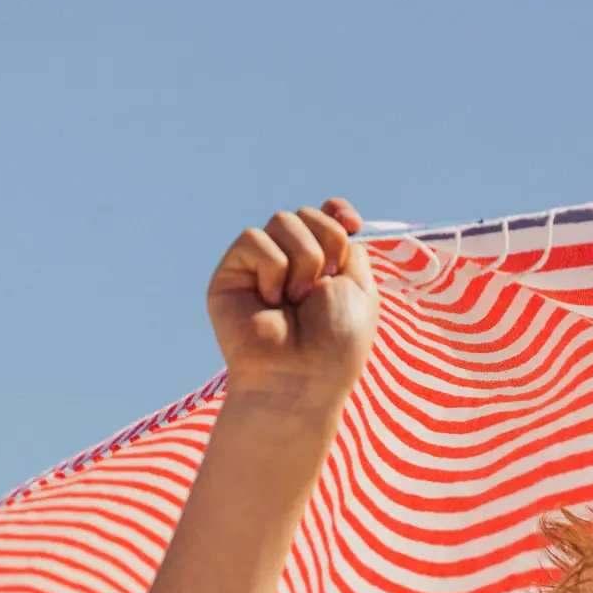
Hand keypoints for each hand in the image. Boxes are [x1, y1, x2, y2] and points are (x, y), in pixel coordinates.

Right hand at [207, 198, 378, 402]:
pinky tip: (270, 302)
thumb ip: (352, 248)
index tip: (351, 225)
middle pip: (307, 214)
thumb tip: (339, 214)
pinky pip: (254, 239)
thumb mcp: (360, 291)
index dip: (337, 213)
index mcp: (324, 268)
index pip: (326, 215)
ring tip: (296, 302)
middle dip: (325, 245)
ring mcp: (260, 268)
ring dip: (303, 261)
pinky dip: (272, 268)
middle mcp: (291, 265)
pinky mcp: (231, 273)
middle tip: (321, 290)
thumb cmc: (336, 346)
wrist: (301, 379)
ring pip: (283, 221)